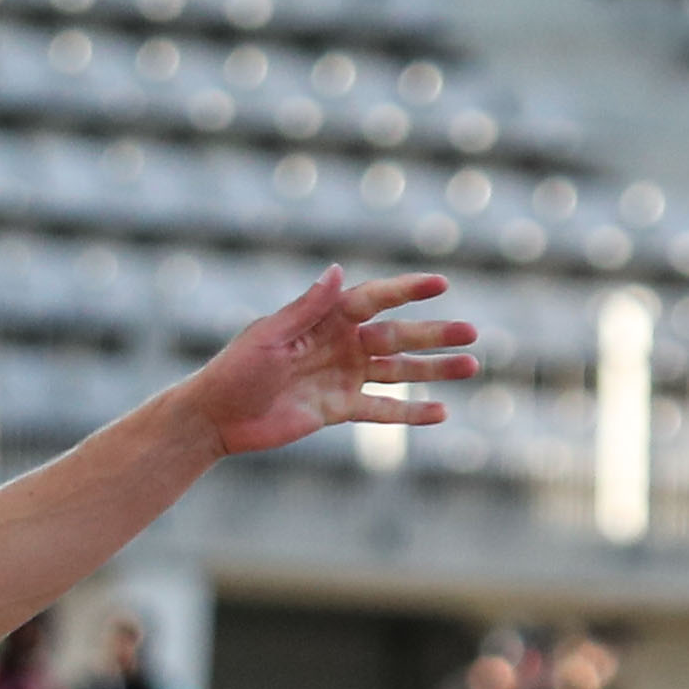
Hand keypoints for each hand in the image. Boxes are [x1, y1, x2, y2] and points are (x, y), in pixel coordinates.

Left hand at [181, 269, 474, 454]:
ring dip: (433, 370)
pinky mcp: (338, 409)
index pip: (374, 299)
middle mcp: (340, 344)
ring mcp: (342, 376)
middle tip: (472, 333)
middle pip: (396, 336)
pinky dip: (410, 412)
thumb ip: (307, 307)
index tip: (440, 284)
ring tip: (470, 368)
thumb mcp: (269, 336)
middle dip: (434, 334)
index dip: (407, 291)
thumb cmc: (236, 369)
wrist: (217, 417)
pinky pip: (382, 410)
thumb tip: (336, 271)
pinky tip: (441, 414)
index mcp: (324, 318)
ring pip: (398, 371)